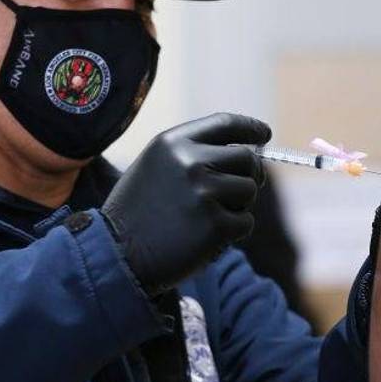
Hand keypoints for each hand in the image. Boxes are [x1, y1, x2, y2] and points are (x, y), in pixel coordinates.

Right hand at [101, 113, 270, 295]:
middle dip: (249, 175)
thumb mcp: (154, 167)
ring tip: (208, 218)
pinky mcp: (215, 224)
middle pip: (246, 158)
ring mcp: (204, 192)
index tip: (264, 134)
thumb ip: (191, 153)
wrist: (116, 257)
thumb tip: (244, 148)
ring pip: (249, 190)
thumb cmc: (136, 214)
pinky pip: (245, 222)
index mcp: (172, 142)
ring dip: (238, 206)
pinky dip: (233, 232)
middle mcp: (189, 161)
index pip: (225, 123)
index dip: (250, 128)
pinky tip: (206, 238)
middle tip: (237, 193)